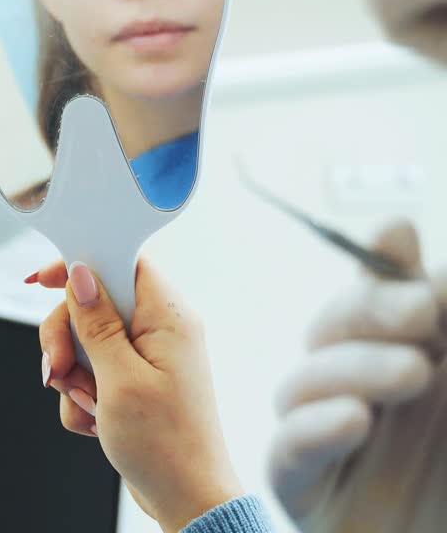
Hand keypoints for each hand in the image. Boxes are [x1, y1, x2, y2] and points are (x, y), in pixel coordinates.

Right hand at [30, 259, 242, 532]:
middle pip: (91, 303)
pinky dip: (83, 397)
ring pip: (84, 340)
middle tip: (59, 370)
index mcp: (168, 317)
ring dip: (73, 374)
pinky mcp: (134, 381)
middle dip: (65, 338)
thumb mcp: (121, 380)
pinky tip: (96, 421)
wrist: (186, 500)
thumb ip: (97, 322)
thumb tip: (81, 275)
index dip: (80, 264)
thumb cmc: (167, 446)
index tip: (41, 279)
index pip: (121, 260)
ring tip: (88, 405)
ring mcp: (146, 357)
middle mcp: (160, 330)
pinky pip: (90, 372)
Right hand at [269, 221, 446, 531]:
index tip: (403, 244)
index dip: (382, 268)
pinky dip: (317, 429)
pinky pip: (290, 451)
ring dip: (355, 370)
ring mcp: (326, 438)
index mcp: (401, 356)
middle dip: (371, 310)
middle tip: (425, 308)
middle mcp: (358, 390)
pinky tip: (356, 420)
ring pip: (303, 383)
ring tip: (414, 374)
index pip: (374, 295)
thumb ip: (446, 324)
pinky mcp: (302, 488)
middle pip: (332, 329)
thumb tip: (401, 233)